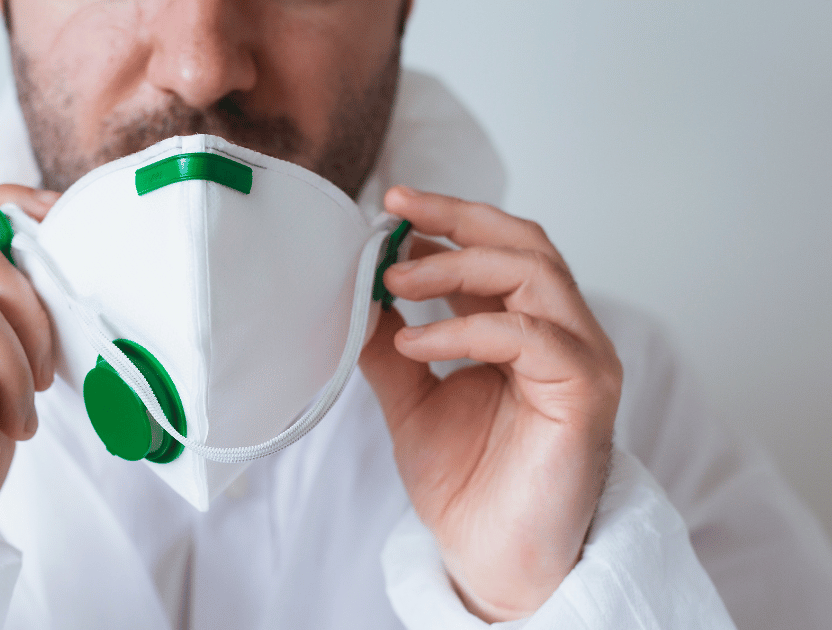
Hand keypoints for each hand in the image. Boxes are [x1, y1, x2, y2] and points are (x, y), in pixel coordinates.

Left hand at [360, 186, 621, 620]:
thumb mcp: (411, 399)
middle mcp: (562, 334)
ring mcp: (581, 359)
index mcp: (525, 328)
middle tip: (395, 213)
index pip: (497, 248)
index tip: (389, 206)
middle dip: (456, 218)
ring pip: (533, 273)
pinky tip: (416, 343)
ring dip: (456, 265)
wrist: (490, 557)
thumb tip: (355, 292)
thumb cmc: (466, 483)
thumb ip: (389, 346)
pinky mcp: (585, 393)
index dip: (446, 219)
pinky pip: (529, 336)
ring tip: (394, 281)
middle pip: (524, 243)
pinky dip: (467, 328)